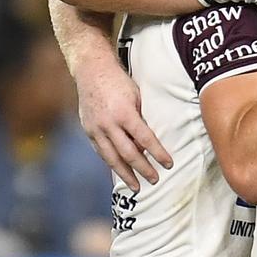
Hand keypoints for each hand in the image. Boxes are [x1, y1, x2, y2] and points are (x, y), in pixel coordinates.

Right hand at [75, 66, 172, 191]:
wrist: (92, 70)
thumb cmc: (120, 82)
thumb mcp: (137, 96)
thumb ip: (142, 118)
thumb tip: (150, 142)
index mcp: (124, 113)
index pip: (145, 139)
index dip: (158, 153)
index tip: (169, 164)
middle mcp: (108, 124)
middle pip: (128, 153)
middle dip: (143, 169)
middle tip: (155, 180)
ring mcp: (95, 128)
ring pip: (111, 158)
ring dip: (125, 174)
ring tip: (136, 186)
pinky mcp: (88, 130)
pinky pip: (101, 151)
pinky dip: (112, 163)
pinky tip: (120, 172)